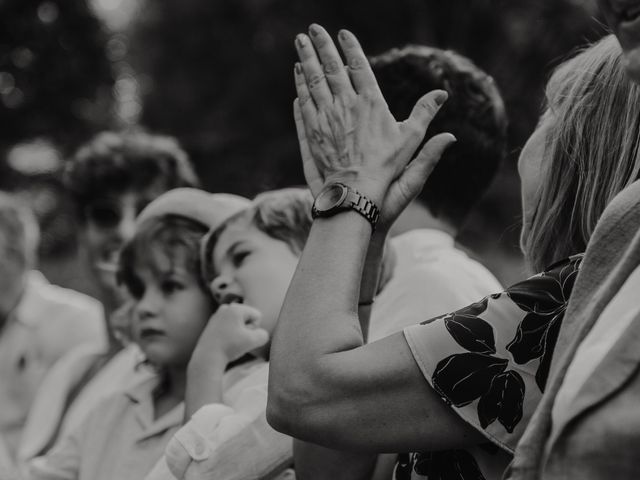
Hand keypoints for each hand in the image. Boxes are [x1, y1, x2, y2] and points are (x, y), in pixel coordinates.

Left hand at [190, 303, 268, 368]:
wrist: (207, 357)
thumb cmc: (230, 347)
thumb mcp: (254, 341)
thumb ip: (263, 334)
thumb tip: (259, 333)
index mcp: (235, 308)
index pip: (257, 316)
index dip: (254, 329)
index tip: (242, 336)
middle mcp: (225, 307)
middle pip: (247, 318)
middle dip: (246, 329)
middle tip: (235, 339)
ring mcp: (217, 315)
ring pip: (238, 324)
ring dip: (238, 333)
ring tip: (229, 341)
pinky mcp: (212, 324)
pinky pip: (229, 328)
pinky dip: (229, 335)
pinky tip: (223, 342)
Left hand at [293, 24, 455, 215]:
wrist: (356, 191)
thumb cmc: (387, 167)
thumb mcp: (411, 139)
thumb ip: (425, 113)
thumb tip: (442, 93)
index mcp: (371, 103)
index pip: (359, 67)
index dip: (351, 48)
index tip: (343, 34)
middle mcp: (345, 105)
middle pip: (331, 68)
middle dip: (321, 45)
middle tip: (312, 29)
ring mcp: (326, 118)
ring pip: (313, 82)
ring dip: (306, 60)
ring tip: (300, 44)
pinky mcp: (313, 132)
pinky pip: (305, 103)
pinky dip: (300, 86)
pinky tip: (298, 76)